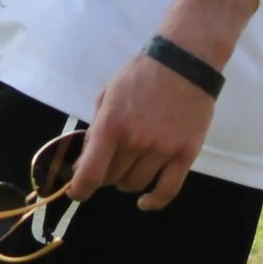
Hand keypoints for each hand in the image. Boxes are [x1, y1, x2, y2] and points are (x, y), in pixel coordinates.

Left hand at [67, 48, 216, 211]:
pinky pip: (168, 190)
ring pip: (136, 184)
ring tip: (129, 167)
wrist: (184, 61)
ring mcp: (162, 150)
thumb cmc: (140, 75)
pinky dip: (154, 201)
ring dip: (126, 181)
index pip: (90, 174)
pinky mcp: (185, 155)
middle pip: (112, 179)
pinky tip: (145, 202)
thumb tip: (84, 163)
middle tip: (108, 163)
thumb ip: (95, 131)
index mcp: (111, 126)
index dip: (79, 189)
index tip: (76, 192)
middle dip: (104, 175)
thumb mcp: (107, 96)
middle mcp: (135, 143)